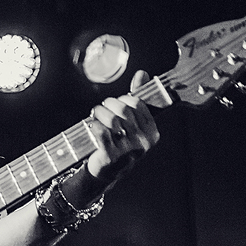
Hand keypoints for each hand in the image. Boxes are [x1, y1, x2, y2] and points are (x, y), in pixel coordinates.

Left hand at [83, 69, 159, 187]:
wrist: (107, 171)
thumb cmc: (121, 143)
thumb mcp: (134, 124)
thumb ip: (137, 99)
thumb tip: (142, 74)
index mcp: (152, 133)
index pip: (137, 104)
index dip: (123, 99)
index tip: (116, 103)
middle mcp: (143, 143)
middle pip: (123, 110)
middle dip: (109, 104)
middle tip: (102, 106)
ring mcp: (127, 151)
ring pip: (111, 119)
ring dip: (99, 112)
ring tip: (95, 114)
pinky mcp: (110, 156)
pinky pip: (100, 131)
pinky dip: (94, 125)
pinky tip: (93, 126)